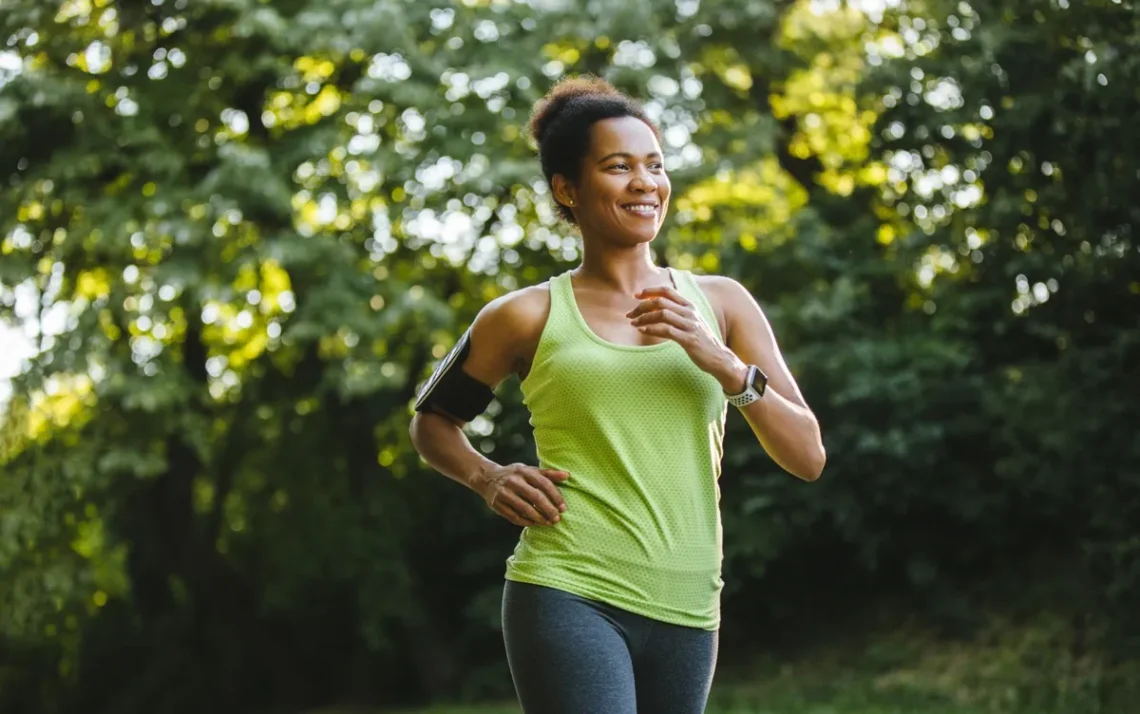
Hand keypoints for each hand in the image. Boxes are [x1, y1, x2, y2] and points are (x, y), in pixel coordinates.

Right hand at [473, 463, 568, 526]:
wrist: (486, 477)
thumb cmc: (515, 475)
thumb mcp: (530, 470)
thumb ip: (548, 474)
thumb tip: (567, 475)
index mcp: (524, 471)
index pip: (544, 484)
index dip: (555, 497)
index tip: (563, 508)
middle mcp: (514, 481)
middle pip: (535, 497)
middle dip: (548, 509)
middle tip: (557, 519)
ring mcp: (504, 493)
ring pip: (525, 509)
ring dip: (539, 518)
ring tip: (548, 523)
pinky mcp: (497, 504)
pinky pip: (514, 516)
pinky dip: (525, 521)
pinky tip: (534, 523)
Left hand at [627, 285, 746, 391]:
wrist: (719, 358)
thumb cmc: (701, 341)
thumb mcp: (690, 322)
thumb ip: (677, 313)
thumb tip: (656, 308)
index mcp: (689, 306)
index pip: (667, 291)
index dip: (650, 291)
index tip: (636, 296)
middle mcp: (690, 313)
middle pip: (661, 302)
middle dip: (642, 306)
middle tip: (630, 314)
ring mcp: (690, 325)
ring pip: (662, 314)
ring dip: (644, 318)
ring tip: (633, 323)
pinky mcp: (689, 339)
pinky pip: (666, 330)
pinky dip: (652, 329)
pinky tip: (643, 331)